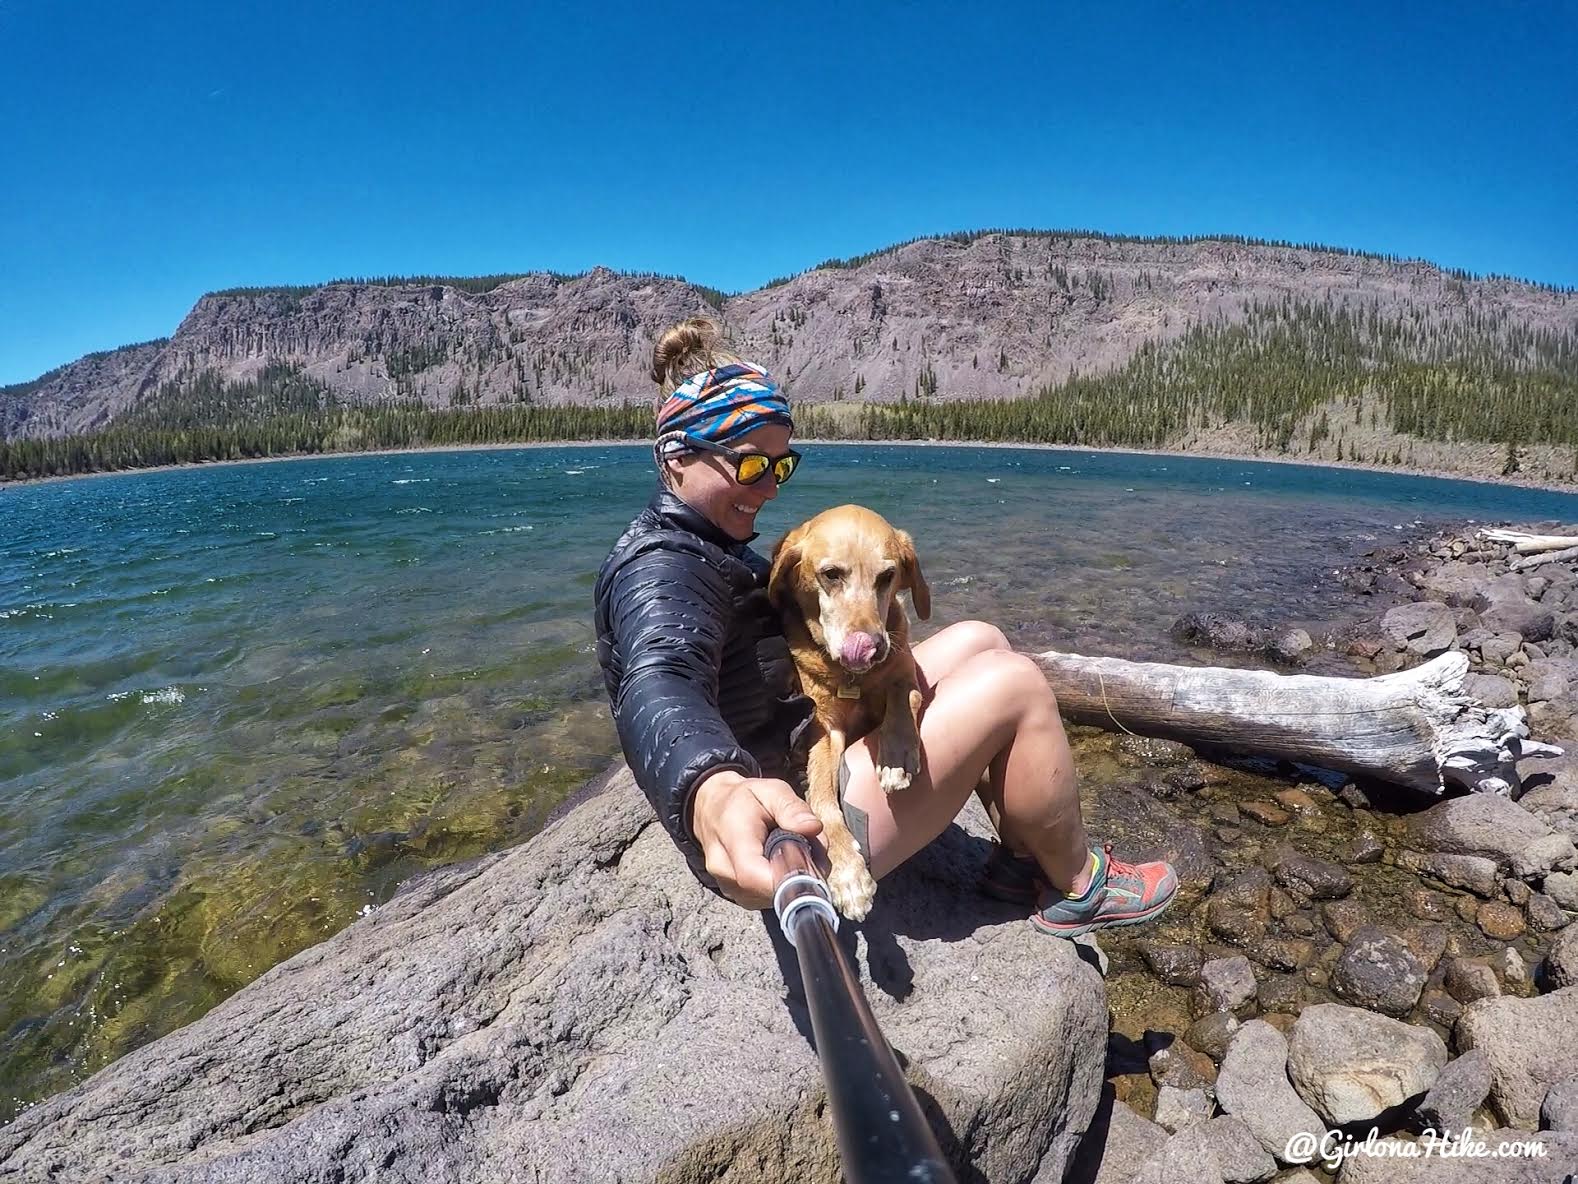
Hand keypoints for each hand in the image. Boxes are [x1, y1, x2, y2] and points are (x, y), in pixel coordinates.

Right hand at [690, 770, 821, 909]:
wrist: (712, 808)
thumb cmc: (743, 799)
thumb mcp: (770, 790)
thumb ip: (791, 807)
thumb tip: (813, 827)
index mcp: (731, 839)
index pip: (753, 875)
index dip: (786, 878)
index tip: (810, 861)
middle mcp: (723, 869)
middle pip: (766, 891)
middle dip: (797, 876)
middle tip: (808, 849)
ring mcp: (727, 886)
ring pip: (768, 898)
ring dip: (789, 881)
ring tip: (792, 852)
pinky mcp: (736, 895)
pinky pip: (764, 900)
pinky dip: (779, 886)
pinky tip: (781, 864)